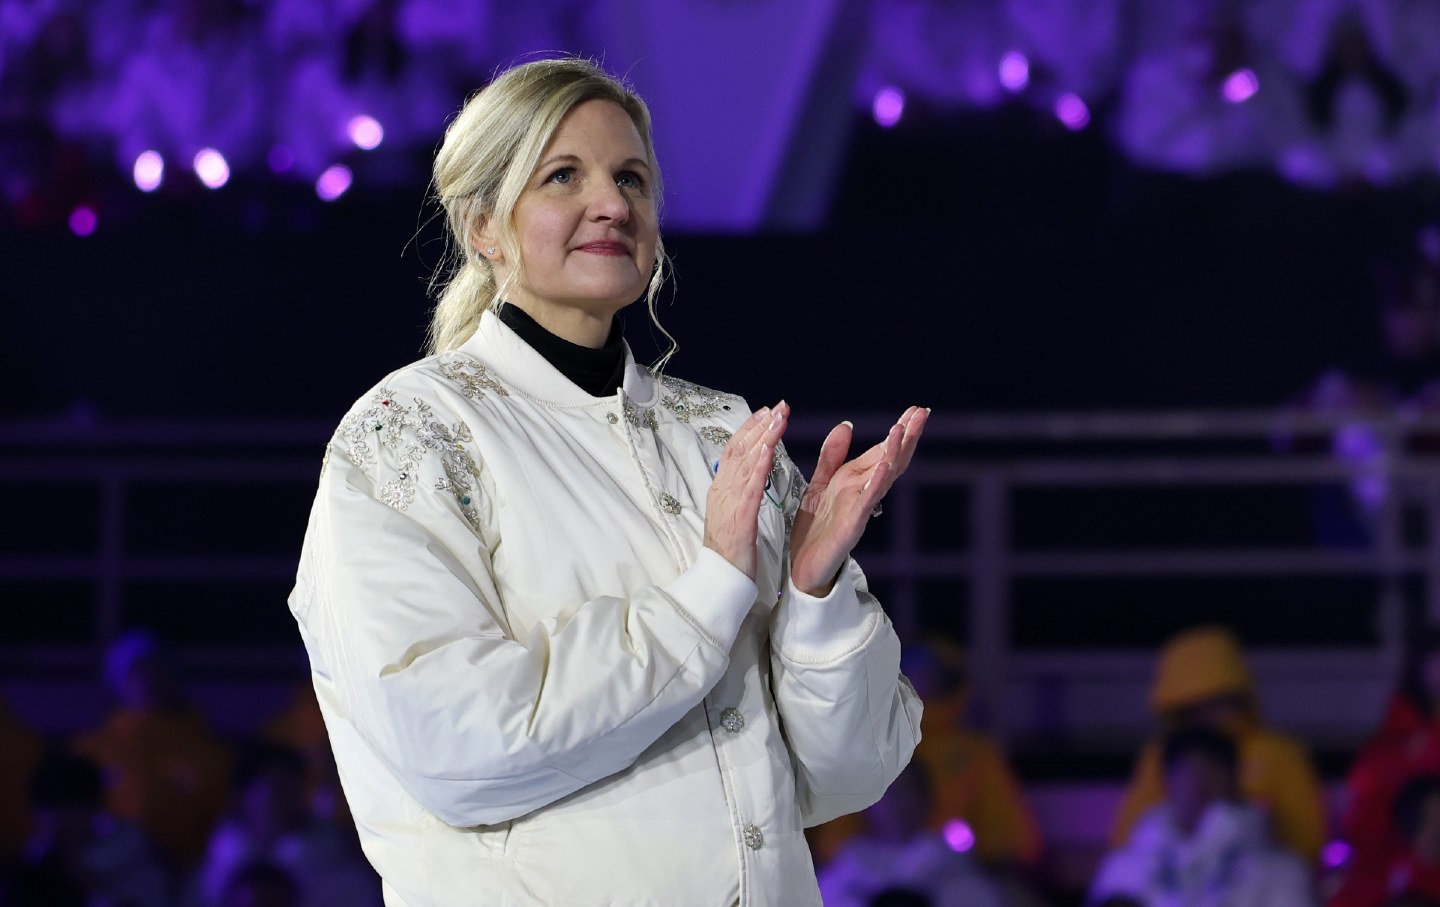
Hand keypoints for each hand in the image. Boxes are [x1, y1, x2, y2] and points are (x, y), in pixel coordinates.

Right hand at [704, 402, 788, 580]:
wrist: (720, 577)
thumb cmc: (730, 548)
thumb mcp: (732, 512)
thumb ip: (738, 489)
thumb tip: (747, 470)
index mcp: (721, 488)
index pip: (734, 449)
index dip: (750, 428)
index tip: (767, 411)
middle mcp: (722, 489)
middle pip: (739, 448)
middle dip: (760, 425)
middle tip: (780, 406)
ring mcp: (729, 501)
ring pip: (744, 462)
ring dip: (763, 437)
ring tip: (778, 418)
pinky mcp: (739, 517)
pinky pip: (749, 487)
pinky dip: (758, 466)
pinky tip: (768, 450)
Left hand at [790, 406, 927, 595]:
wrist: (803, 569)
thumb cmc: (815, 530)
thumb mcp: (820, 484)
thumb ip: (832, 456)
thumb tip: (847, 424)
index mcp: (855, 481)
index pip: (883, 451)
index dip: (899, 431)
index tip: (915, 410)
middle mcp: (863, 493)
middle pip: (890, 460)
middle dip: (906, 437)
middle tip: (922, 413)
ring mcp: (860, 509)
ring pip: (882, 478)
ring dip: (893, 455)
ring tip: (902, 431)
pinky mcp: (850, 527)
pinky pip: (865, 503)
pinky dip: (874, 485)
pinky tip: (882, 469)